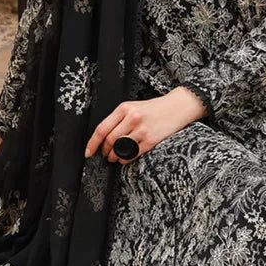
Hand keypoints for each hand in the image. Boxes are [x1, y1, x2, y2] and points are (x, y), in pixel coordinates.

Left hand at [84, 87, 206, 163]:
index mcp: (124, 108)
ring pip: (120, 148)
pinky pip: (132, 154)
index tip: (88, 152)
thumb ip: (119, 119)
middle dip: (104, 151)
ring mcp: (142, 130)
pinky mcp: (150, 140)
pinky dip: (125, 159)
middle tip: (104, 154)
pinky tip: (124, 158)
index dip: (92, 143)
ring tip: (114, 157)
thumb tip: (104, 137)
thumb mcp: (134, 106)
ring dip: (114, 156)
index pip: (102, 128)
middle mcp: (132, 118)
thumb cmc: (154, 108)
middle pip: (109, 140)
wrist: (177, 107)